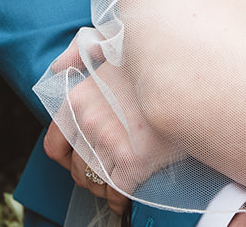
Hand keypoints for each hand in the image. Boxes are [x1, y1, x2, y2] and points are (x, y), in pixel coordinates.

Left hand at [44, 36, 177, 211]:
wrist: (191, 70)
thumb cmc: (152, 56)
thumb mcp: (110, 44)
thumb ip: (78, 53)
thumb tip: (56, 68)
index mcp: (78, 96)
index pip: (55, 143)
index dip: (67, 158)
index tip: (80, 162)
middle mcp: (88, 120)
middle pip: (77, 167)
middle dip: (90, 176)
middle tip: (106, 175)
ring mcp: (109, 141)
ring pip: (95, 181)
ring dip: (104, 189)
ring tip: (117, 186)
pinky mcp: (134, 160)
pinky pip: (117, 192)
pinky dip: (120, 201)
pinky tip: (128, 199)